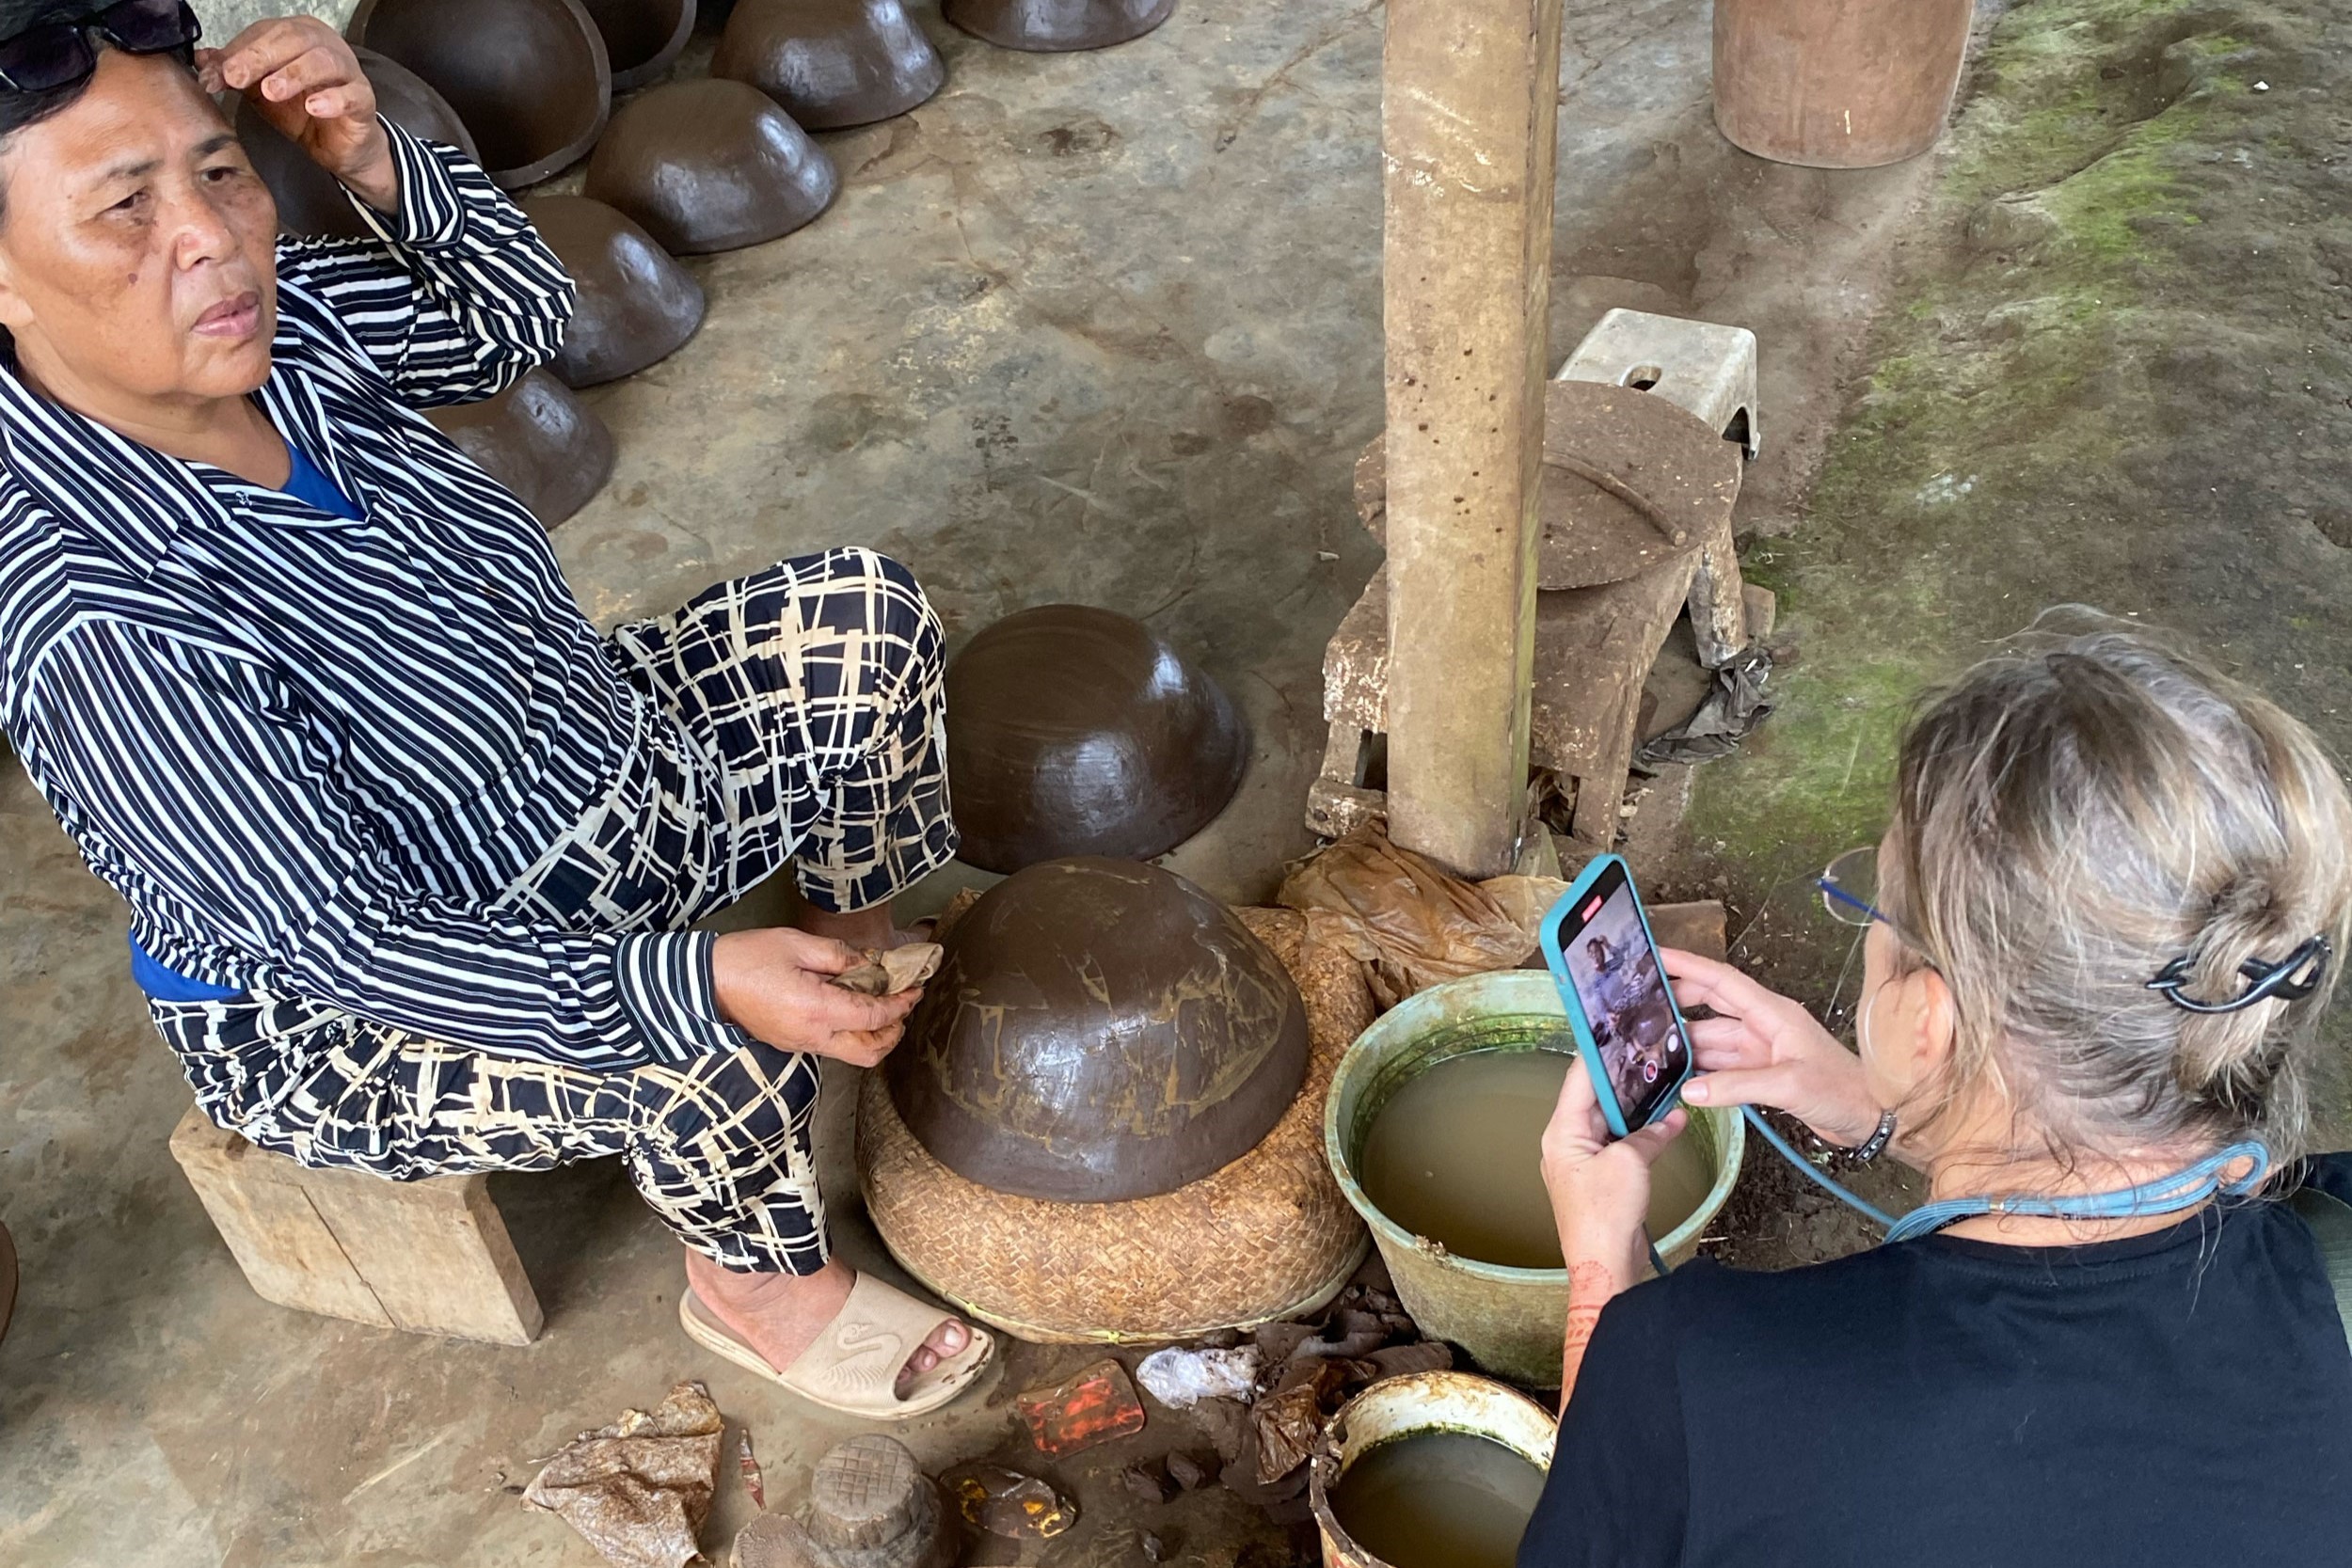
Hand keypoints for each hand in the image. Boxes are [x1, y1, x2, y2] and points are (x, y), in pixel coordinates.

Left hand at [199, 19, 397, 211]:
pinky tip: (313, 107)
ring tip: (272, 92)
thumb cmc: (301, 111)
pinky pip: (353, 95)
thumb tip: (201, 60)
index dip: (238, 51)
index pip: (266, 33)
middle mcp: (326, 46)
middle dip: (260, 57)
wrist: (337, 146)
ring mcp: (349, 72)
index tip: (215, 73)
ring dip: (294, 74)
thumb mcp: (259, 91)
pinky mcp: (364, 100)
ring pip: (324, 61)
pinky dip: (333, 99)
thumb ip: (234, 74)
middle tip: (236, 77)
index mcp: (299, 35)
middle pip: (294, 39)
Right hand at [711, 927, 924, 1067]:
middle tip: (904, 1003)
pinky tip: (852, 1007)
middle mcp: (812, 1036)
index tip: (916, 988)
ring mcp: (801, 1044)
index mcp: (817, 1010)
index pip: (874, 1016)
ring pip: (853, 1054)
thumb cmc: (746, 958)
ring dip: (875, 1035)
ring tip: (882, 1005)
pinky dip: (852, 1032)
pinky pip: (833, 1046)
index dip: (902, 1003)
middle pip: (870, 1052)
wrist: (703, 983)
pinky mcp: (792, 1043)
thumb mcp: (798, 944)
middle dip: (895, 1031)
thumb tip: (872, 962)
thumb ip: (840, 955)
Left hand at [1540, 1055, 1684, 1402]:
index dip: (1598, 1052)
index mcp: (1562, 1132)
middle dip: (1623, 1079)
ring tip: (1661, 1082)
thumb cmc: (1605, 1214)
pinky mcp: (1600, 1178)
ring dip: (1634, 1107)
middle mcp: (1566, 1142)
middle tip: (1649, 1054)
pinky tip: (1664, 1121)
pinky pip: (1618, 1144)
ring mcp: (1583, 1161)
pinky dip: (1639, 1133)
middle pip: (1594, 1098)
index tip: (1615, 1028)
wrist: (1604, 1265)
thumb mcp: (1630, 1164)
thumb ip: (1650, 1134)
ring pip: (1609, 1121)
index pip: (1579, 1079)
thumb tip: (1671, 1117)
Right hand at [1662, 947, 1883, 1149]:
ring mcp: (1762, 1050)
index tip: (1655, 955)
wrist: (1874, 1118)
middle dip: (1677, 1001)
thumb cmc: (1842, 1091)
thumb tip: (1689, 1089)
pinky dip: (1700, 1069)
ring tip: (1649, 1045)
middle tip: (1640, 1006)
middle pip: (1711, 1004)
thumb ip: (1736, 1085)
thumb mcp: (1789, 1085)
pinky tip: (1677, 1075)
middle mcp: (1764, 1025)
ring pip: (1712, 1038)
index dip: (1687, 966)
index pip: (1721, 981)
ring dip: (1685, 1042)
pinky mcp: (1763, 1074)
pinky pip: (1722, 1065)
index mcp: (1773, 1013)